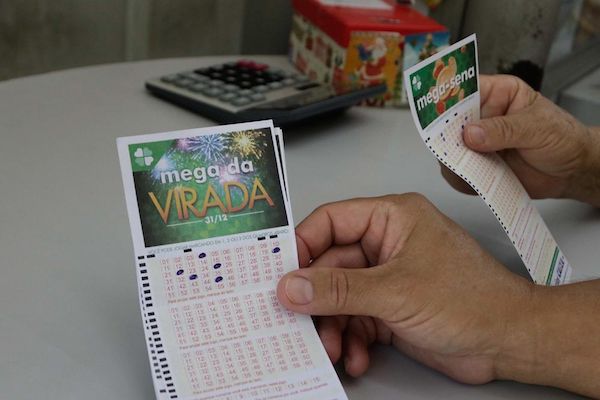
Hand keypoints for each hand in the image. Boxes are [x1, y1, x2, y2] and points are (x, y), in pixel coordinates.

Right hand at [276, 194, 533, 383]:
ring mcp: (387, 277)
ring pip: (339, 297)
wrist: (509, 341)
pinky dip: (351, 339)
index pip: (330, 221)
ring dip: (333, 325)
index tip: (279, 274)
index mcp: (391, 218)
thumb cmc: (472, 298)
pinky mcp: (390, 307)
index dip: (302, 245)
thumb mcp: (395, 291)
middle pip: (330, 265)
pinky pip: (355, 319)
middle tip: (297, 320)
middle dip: (316, 299)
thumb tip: (292, 285)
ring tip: (332, 347)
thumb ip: (338, 289)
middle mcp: (386, 244)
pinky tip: (355, 355)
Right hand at [441, 75, 599, 205]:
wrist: (573, 171)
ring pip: (449, 150)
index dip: (446, 97)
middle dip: (446, 135)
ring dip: (454, 160)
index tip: (436, 109)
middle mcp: (482, 117)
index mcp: (496, 94)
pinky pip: (459, 174)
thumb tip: (471, 133)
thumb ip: (504, 129)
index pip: (464, 89)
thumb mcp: (538, 127)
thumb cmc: (564, 138)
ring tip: (470, 167)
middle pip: (449, 121)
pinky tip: (477, 180)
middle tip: (450, 145)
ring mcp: (477, 143)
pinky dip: (463, 179)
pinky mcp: (478, 166)